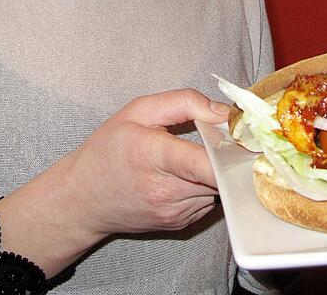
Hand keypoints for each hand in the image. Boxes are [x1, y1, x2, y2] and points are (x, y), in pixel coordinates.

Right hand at [58, 88, 230, 238]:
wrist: (82, 199)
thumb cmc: (108, 150)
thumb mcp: (138, 111)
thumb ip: (184, 102)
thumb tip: (223, 112)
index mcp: (153, 155)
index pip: (201, 164)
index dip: (228, 154)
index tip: (244, 141)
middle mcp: (166, 190)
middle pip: (219, 175)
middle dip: (228, 156)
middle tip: (225, 139)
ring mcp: (174, 212)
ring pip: (219, 189)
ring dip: (218, 172)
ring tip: (200, 155)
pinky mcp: (180, 224)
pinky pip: (209, 201)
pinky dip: (208, 186)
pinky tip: (190, 175)